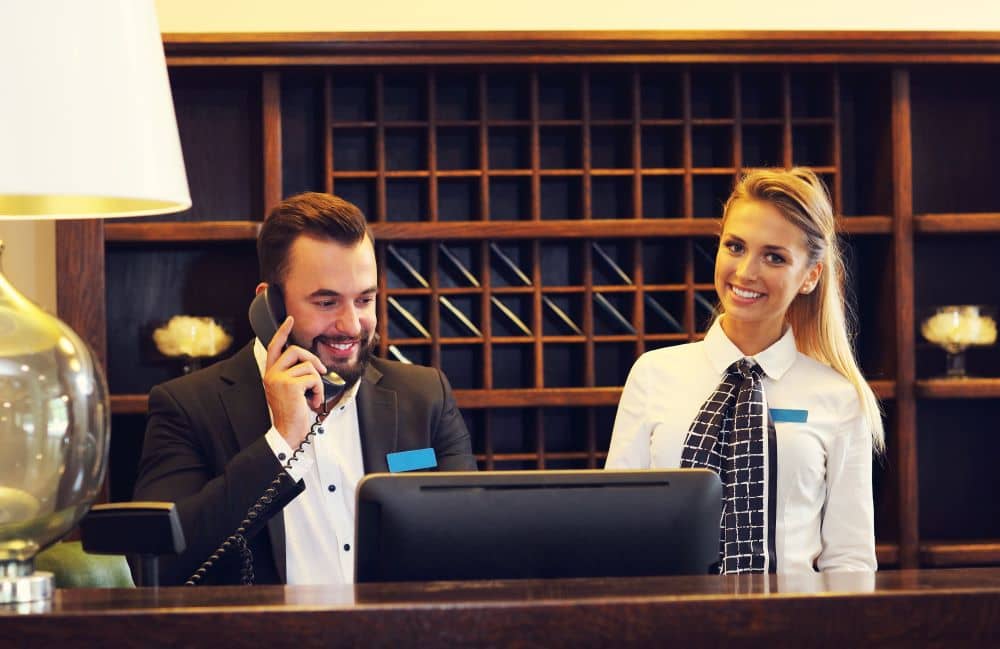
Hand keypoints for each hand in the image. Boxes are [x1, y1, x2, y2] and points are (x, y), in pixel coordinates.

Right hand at [262, 316, 326, 447]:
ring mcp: (279, 378)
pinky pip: (313, 378)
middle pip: (295, 350)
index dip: (282, 331)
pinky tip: (313, 403)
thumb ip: (295, 375)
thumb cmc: (292, 414)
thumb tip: (313, 364)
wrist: (288, 433)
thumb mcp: (292, 390)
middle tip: (322, 373)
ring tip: (314, 397)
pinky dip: (319, 391)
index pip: (274, 346)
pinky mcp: (290, 385)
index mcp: (270, 373)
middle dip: (313, 359)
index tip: (289, 320)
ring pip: (308, 366)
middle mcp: (271, 374)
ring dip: (318, 383)